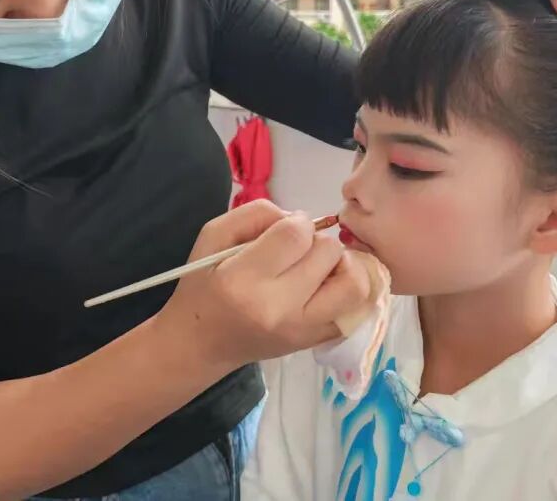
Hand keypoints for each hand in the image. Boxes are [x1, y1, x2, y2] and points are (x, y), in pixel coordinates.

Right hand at [156, 200, 371, 371]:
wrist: (201, 343)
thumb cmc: (203, 285)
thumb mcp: (212, 235)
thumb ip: (256, 214)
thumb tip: (301, 218)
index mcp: (243, 280)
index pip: (296, 235)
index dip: (298, 222)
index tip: (286, 230)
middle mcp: (277, 308)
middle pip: (327, 253)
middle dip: (317, 241)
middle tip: (298, 250)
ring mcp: (301, 330)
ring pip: (354, 285)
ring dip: (342, 266)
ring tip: (321, 266)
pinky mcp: (315, 343)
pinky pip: (356, 311)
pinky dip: (348, 291)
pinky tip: (327, 285)